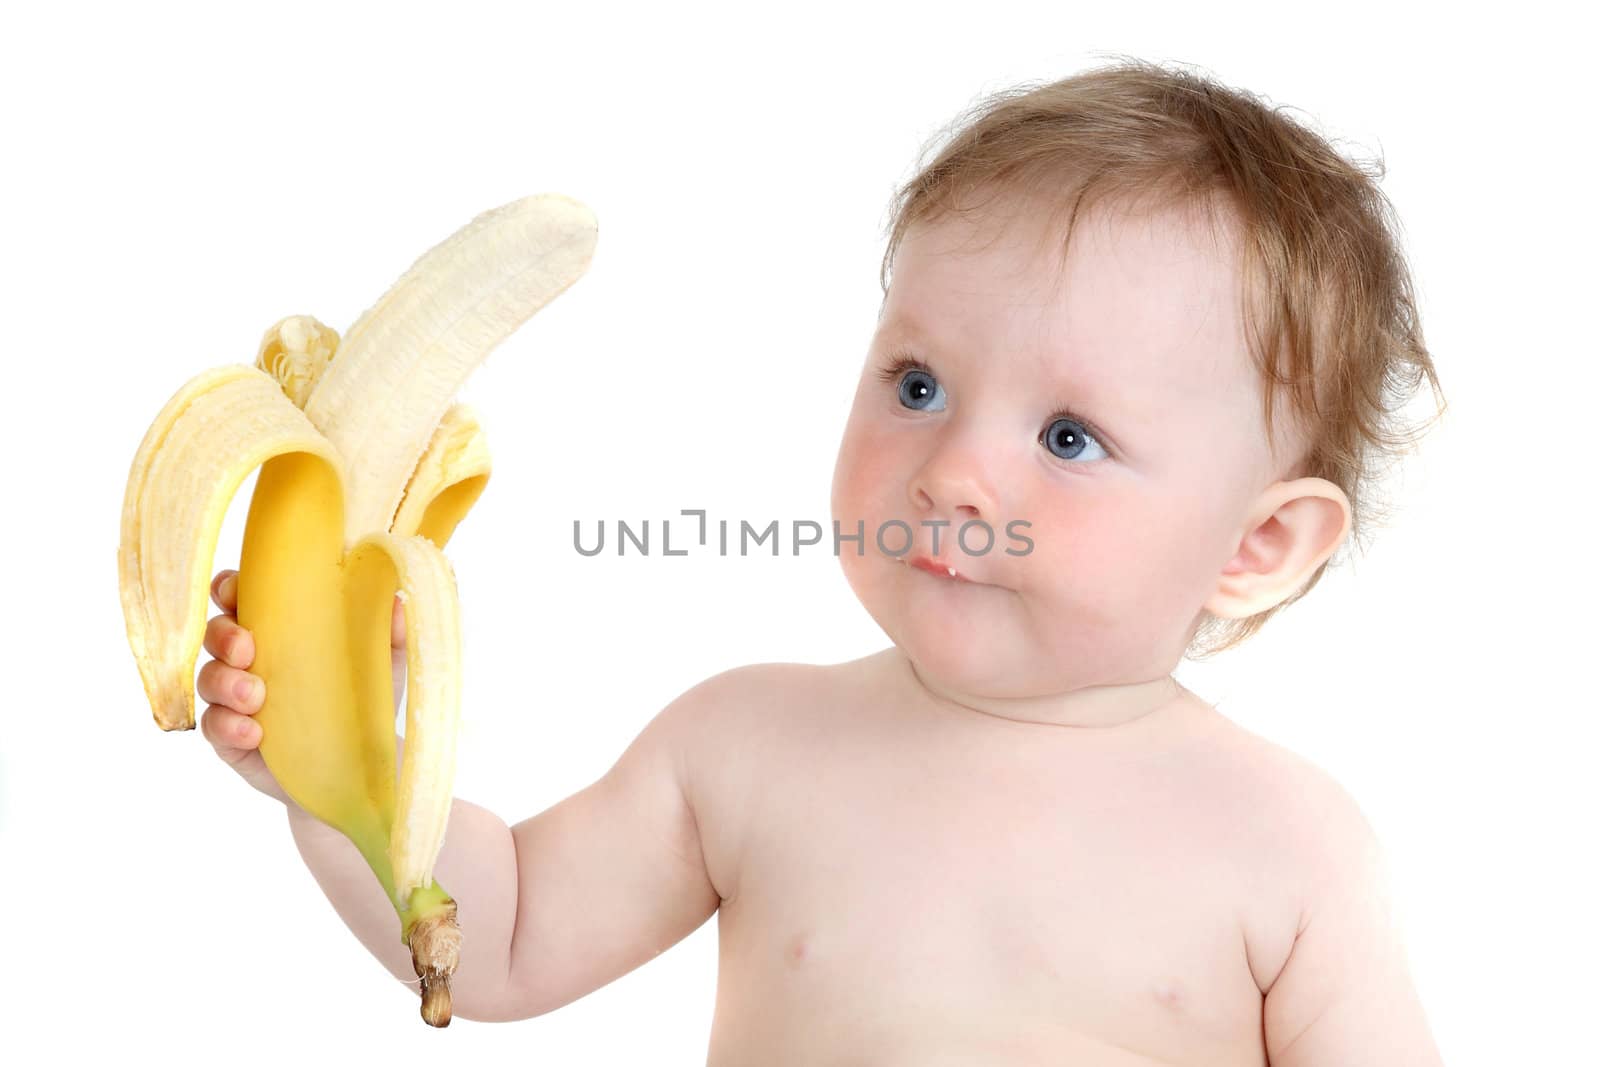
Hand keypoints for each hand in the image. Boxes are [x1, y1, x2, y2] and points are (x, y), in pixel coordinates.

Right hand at [198, 569, 405, 804]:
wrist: (364, 767)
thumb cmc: (367, 701)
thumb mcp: (385, 663)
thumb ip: (391, 631)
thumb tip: (400, 599)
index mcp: (281, 628)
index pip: (241, 597)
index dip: (228, 588)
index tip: (235, 592)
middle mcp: (250, 659)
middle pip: (215, 633)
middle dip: (223, 635)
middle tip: (247, 648)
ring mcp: (235, 699)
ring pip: (209, 678)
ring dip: (225, 682)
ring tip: (256, 696)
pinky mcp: (232, 739)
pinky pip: (214, 726)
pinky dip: (228, 726)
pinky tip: (253, 732)